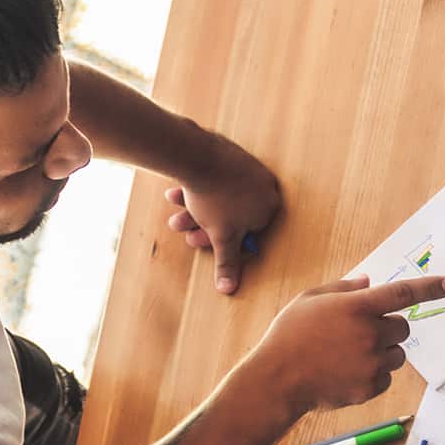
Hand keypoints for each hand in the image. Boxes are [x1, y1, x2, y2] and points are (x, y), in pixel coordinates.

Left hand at [163, 132, 280, 294]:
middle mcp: (266, 188)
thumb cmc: (215, 197)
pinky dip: (198, 188)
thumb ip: (227, 263)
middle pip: (232, 214)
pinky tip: (177, 190)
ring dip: (194, 207)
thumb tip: (229, 288)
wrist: (198, 156)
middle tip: (181, 226)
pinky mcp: (234, 156)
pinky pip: (216, 179)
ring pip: (220, 196)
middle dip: (202, 223)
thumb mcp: (221, 236)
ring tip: (174, 208)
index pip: (248, 232)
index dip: (220, 238)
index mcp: (270, 208)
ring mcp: (251, 169)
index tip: (200, 238)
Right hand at [239, 274, 444, 416]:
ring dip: (383, 351)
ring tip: (349, 355)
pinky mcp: (371, 386)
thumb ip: (344, 288)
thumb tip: (369, 281)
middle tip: (360, 333)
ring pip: (398, 353)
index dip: (430, 287)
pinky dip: (374, 374)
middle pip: (403, 327)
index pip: (403, 293)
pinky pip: (387, 376)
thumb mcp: (310, 299)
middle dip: (388, 328)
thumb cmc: (290, 335)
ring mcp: (372, 362)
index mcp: (357, 306)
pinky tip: (346, 372)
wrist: (277, 379)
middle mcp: (370, 333)